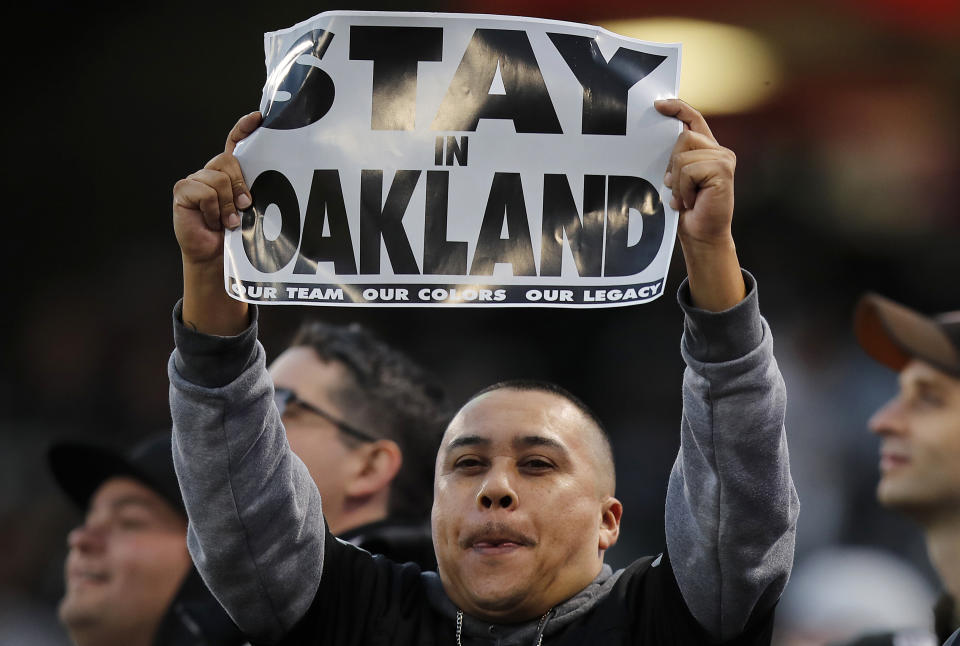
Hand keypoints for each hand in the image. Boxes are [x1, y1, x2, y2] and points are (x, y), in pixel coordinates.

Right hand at [172, 111, 261, 267]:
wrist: (214, 255)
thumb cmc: (234, 234)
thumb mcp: (249, 210)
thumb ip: (252, 191)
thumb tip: (267, 182)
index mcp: (230, 173)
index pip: (235, 142)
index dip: (244, 128)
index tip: (257, 118)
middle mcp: (211, 172)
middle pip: (227, 160)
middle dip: (240, 185)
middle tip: (245, 206)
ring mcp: (195, 179)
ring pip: (218, 179)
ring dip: (227, 205)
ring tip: (227, 221)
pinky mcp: (183, 190)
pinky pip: (205, 193)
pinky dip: (212, 211)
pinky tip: (211, 221)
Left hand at [655, 99, 743, 310]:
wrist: (701, 234)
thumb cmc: (688, 209)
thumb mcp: (677, 178)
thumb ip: (676, 158)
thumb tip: (659, 136)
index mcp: (708, 150)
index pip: (694, 119)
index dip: (678, 108)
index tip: (658, 104)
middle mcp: (719, 151)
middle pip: (683, 137)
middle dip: (672, 164)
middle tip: (676, 188)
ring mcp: (724, 159)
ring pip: (683, 155)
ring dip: (677, 181)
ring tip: (685, 197)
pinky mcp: (723, 170)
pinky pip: (688, 170)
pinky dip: (683, 188)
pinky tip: (691, 201)